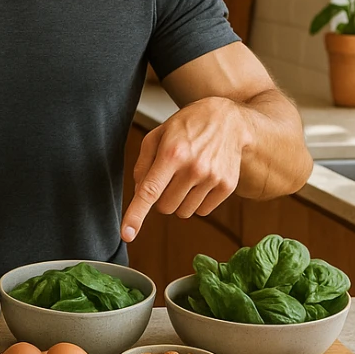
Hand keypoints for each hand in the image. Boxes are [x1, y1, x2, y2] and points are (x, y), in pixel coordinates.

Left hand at [121, 97, 250, 241]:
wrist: (228, 119)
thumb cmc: (188, 126)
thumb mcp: (158, 135)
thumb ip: (143, 165)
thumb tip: (139, 194)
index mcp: (172, 154)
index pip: (150, 191)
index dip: (135, 215)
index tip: (126, 234)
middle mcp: (193, 168)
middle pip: (164, 207)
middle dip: (161, 198)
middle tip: (170, 177)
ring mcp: (212, 178)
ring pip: (183, 212)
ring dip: (180, 200)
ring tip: (187, 176)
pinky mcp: (227, 186)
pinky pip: (203, 211)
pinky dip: (197, 201)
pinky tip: (202, 180)